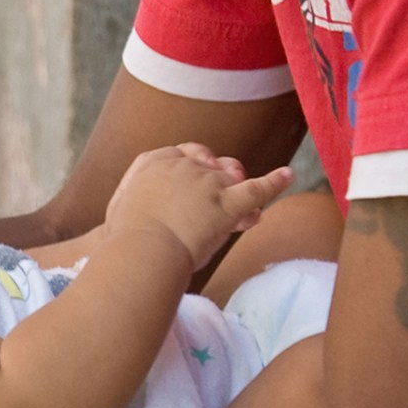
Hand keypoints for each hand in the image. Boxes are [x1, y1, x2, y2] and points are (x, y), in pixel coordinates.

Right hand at [103, 146, 291, 273]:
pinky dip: (276, 181)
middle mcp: (183, 163)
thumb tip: (132, 209)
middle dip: (214, 178)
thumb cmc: (123, 239)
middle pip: (208, 163)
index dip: (190, 174)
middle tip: (212, 202)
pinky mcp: (228, 202)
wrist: (139, 250)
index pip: (181, 156)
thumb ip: (133, 199)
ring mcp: (207, 181)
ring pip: (232, 176)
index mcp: (154, 160)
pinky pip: (258, 188)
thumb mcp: (119, 208)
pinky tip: (288, 175)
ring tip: (240, 207)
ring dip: (237, 187)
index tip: (189, 192)